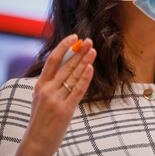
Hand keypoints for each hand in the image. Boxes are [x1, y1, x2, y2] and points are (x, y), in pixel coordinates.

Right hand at [17, 34, 95, 155]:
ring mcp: (55, 100)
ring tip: (93, 50)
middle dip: (79, 52)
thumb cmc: (42, 120)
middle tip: (89, 41)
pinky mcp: (65, 110)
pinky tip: (90, 68)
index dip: (64, 47)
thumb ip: (52, 83)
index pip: (53, 60)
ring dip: (84, 62)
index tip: (74, 37)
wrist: (36, 143)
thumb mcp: (43, 98)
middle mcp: (47, 90)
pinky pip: (77, 91)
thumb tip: (67, 66)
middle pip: (65, 66)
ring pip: (72, 76)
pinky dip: (84, 79)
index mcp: (40, 85)